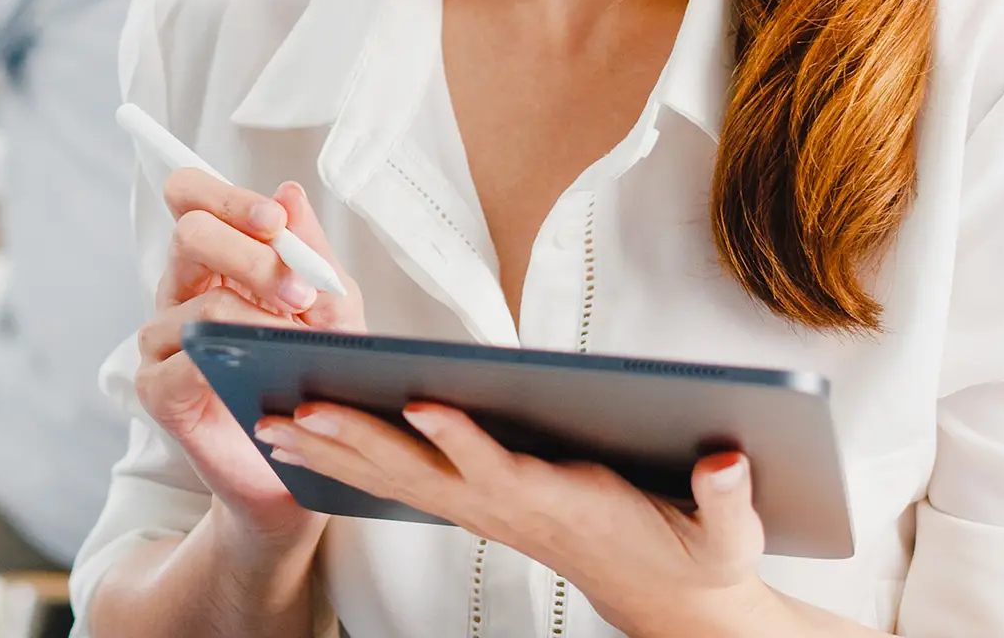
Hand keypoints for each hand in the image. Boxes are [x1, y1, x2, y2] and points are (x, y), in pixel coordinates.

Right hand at [135, 172, 364, 551]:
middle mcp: (181, 289)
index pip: (191, 197)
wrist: (299, 470)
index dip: (227, 197)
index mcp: (216, 259)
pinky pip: (182, 354)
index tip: (274, 220)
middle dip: (251, 253)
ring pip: (197, 298)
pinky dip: (229, 353)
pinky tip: (260, 365)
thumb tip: (290, 192)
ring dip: (255, 310)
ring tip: (296, 335)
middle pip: (190, 233)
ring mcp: (161, 338)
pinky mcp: (156, 387)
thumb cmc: (312, 377)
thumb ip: (311, 252)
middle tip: (298, 289)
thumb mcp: (332, 306)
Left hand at [251, 403, 784, 637]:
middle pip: (423, 474)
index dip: (462, 441)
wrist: (669, 600)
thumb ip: (728, 496)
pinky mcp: (482, 503)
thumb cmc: (693, 555)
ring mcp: (489, 508)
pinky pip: (405, 480)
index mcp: (563, 504)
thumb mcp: (728, 535)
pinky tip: (311, 442)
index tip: (420, 403)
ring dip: (335, 453)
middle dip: (357, 442)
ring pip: (399, 478)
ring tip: (272, 425)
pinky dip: (354, 460)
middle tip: (296, 412)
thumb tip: (730, 458)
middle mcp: (510, 506)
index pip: (502, 469)